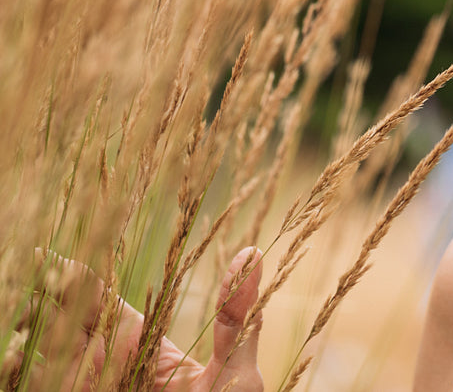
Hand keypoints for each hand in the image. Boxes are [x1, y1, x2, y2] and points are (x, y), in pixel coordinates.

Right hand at [6, 247, 264, 390]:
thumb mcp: (237, 366)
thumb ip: (238, 315)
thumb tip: (251, 253)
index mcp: (141, 336)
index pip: (97, 297)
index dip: (71, 274)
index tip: (39, 253)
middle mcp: (108, 360)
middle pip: (64, 321)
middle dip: (41, 300)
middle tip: (21, 276)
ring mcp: (94, 385)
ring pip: (50, 355)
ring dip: (33, 335)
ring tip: (19, 312)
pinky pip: (48, 384)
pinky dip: (32, 375)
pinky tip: (21, 355)